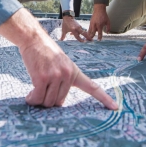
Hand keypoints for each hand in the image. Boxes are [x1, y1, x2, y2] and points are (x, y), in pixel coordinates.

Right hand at [0, 9, 117, 108]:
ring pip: (48, 102)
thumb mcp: (60, 64)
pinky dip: (32, 99)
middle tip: (41, 89)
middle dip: (48, 100)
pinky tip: (30, 96)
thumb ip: (62, 79)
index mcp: (74, 72)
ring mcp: (55, 76)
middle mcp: (67, 74)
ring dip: (39, 100)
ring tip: (34, 90)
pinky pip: (37, 98)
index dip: (104, 98)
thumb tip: (56, 101)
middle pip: (59, 102)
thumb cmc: (45, 53)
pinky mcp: (42, 78)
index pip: (92, 87)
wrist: (34, 38)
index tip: (115, 108)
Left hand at [60, 16, 89, 41]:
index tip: (84, 42)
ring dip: (85, 35)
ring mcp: (79, 26)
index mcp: (73, 30)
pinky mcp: (79, 25)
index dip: (80, 40)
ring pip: (83, 32)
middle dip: (88, 37)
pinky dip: (81, 32)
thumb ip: (63, 36)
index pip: (77, 36)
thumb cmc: (65, 24)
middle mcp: (77, 28)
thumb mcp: (64, 30)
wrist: (68, 17)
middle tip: (91, 40)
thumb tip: (60, 40)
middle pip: (84, 33)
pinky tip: (77, 34)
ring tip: (88, 39)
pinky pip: (81, 30)